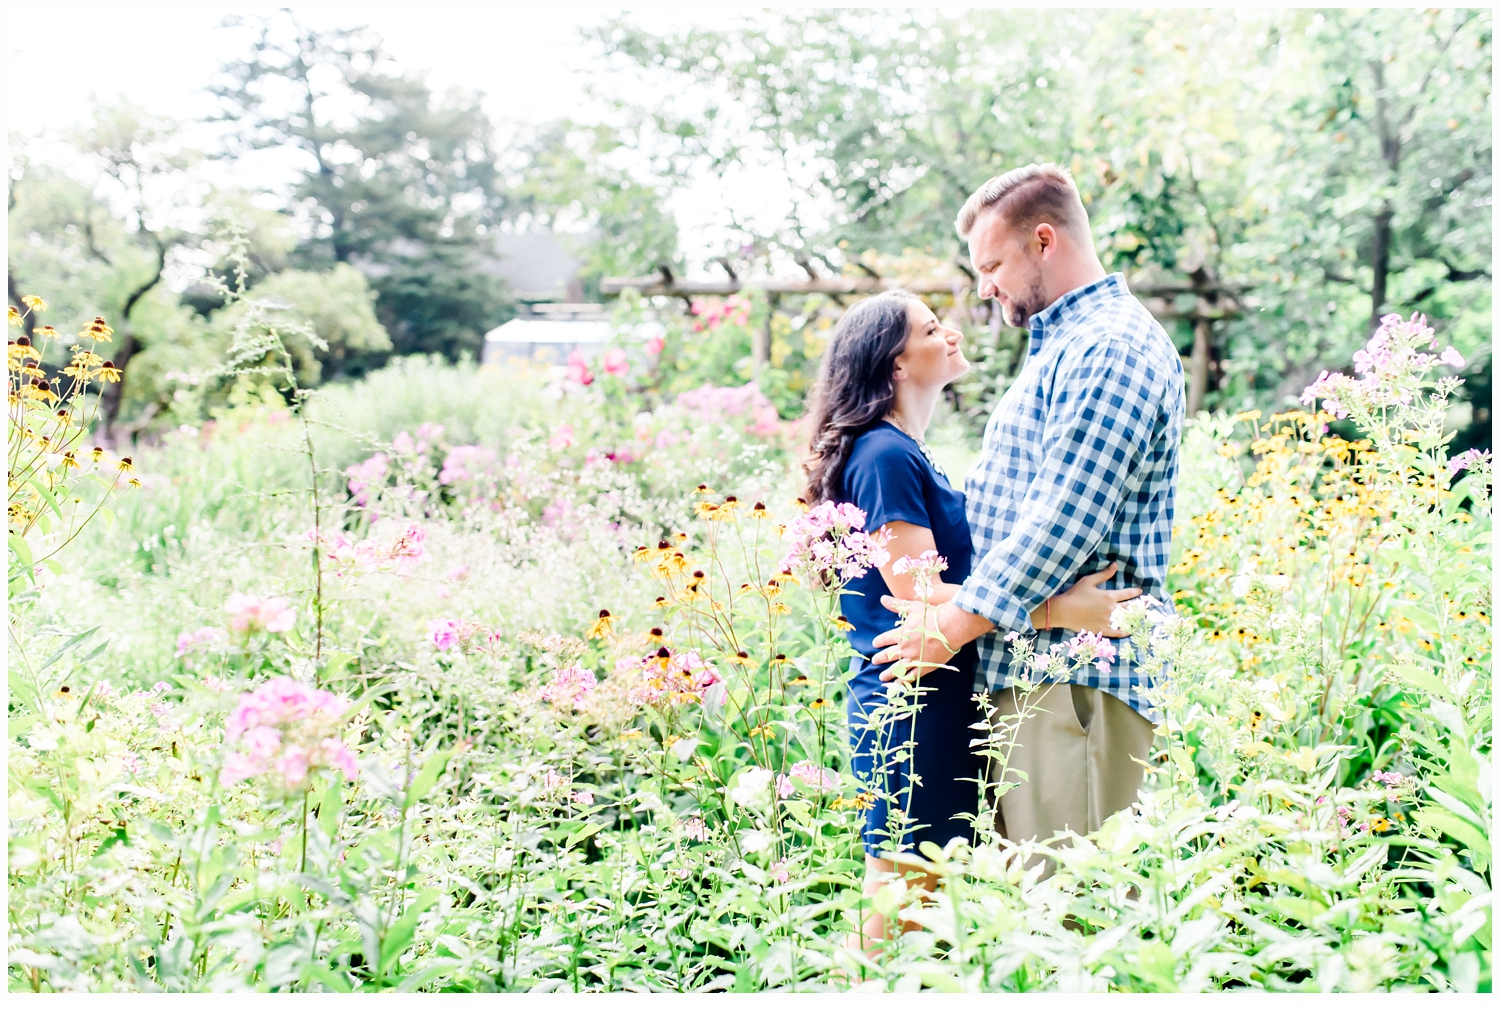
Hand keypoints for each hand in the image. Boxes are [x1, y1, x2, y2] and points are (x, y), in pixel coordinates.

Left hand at [870, 598, 991, 680]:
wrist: (951, 627)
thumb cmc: (933, 615)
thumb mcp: (913, 607)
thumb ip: (896, 605)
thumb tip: (882, 598)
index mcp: (900, 634)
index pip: (884, 639)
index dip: (879, 642)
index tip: (875, 644)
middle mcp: (904, 647)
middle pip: (888, 656)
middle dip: (880, 659)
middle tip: (874, 661)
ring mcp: (914, 658)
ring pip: (897, 669)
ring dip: (888, 674)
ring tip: (882, 677)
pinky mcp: (924, 666)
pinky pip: (911, 676)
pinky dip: (903, 681)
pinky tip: (898, 684)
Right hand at [1037, 562, 1141, 636]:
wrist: (1064, 611)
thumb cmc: (1075, 594)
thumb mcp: (1089, 581)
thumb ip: (1104, 574)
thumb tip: (1115, 564)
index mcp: (1109, 596)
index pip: (1127, 594)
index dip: (1135, 592)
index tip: (1140, 591)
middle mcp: (1111, 609)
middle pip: (1129, 607)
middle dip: (1138, 605)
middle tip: (1145, 606)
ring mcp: (1107, 621)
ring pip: (1125, 620)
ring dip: (1134, 618)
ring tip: (1141, 618)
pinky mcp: (1102, 630)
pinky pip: (1117, 632)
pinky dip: (1124, 632)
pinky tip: (1130, 631)